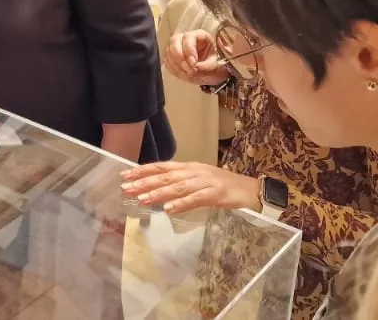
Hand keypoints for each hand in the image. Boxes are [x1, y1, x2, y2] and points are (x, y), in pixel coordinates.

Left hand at [119, 161, 259, 213]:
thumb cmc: (224, 187)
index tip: (125, 175)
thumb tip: (158, 191)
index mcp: (189, 168)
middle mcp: (195, 172)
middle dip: (144, 182)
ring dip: (159, 193)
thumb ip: (180, 184)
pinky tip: (169, 209)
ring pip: (178, 187)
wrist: (252, 190)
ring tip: (142, 199)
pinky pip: (196, 199)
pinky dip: (182, 203)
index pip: (162, 167)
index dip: (143, 170)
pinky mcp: (217, 194)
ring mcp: (206, 182)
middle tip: (126, 187)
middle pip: (166, 176)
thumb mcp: (199, 182)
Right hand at [165, 30, 232, 86]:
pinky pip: (168, 62)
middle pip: (175, 41)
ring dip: (177, 65)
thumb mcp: (215, 67)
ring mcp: (179, 48)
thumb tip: (192, 70)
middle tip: (188, 70)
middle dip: (180, 57)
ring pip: (169, 52)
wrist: (213, 74)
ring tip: (189, 74)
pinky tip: (184, 74)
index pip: (189, 37)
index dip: (189, 50)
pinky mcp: (173, 58)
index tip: (193, 63)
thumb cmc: (217, 66)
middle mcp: (187, 39)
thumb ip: (204, 68)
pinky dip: (174, 69)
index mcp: (200, 36)